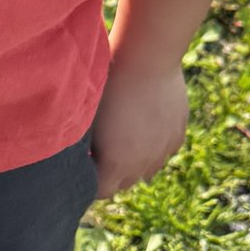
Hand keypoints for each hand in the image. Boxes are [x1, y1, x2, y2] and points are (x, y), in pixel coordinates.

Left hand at [89, 51, 188, 200]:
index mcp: (115, 166)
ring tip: (123, 137)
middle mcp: (142, 166)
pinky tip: (143, 126)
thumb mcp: (84, 118)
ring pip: (147, 169)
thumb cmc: (106, 85)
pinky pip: (163, 151)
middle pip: (123, 183)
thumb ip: (80, 147)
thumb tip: (72, 158)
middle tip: (98, 150)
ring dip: (134, 161)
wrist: (145, 59)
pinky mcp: (177, 135)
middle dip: (110, 173)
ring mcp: (163, 151)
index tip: (81, 163)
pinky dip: (153, 146)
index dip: (88, 180)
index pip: (99, 191)